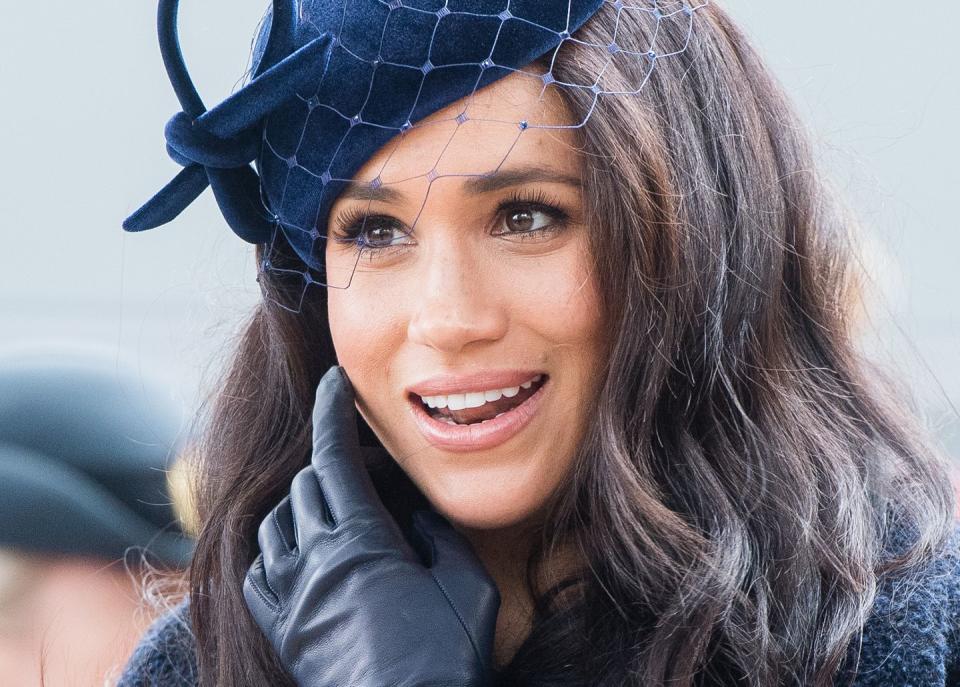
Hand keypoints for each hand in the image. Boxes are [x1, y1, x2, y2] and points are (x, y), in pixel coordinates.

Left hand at [243, 365, 501, 686]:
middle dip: (333, 462)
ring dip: (301, 503)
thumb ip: (438, 534)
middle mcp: (317, 560)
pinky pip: (257, 575)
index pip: (336, 457)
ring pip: (276, 523)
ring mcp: (294, 596)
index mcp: (363, 540)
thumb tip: (415, 510)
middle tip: (367, 472)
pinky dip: (271, 550)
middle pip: (308, 485)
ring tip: (332, 507)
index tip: (334, 383)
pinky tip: (292, 552)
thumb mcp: (466, 584)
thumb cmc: (445, 656)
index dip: (332, 412)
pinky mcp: (284, 631)